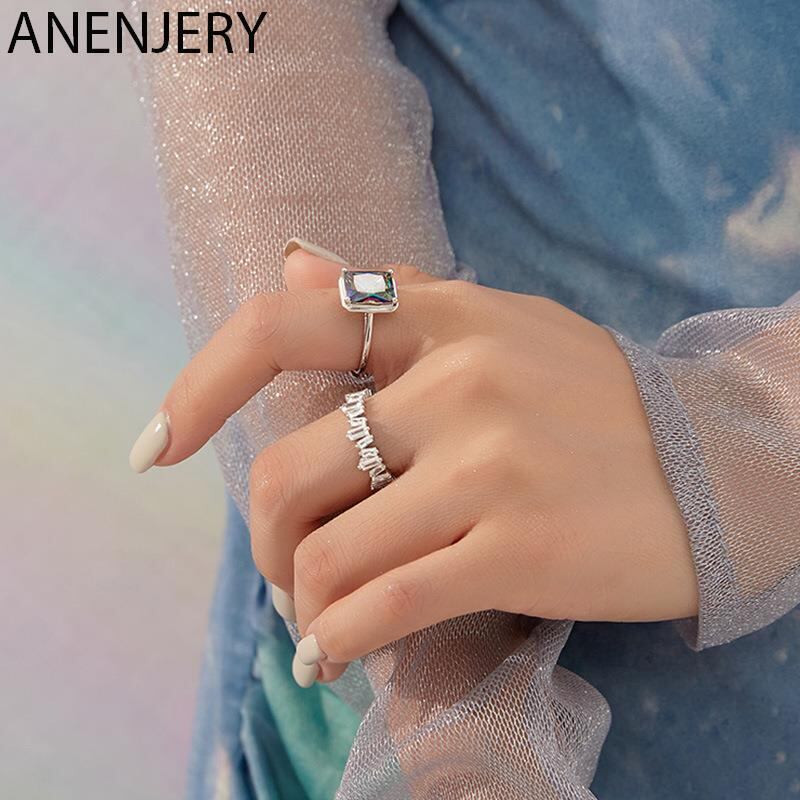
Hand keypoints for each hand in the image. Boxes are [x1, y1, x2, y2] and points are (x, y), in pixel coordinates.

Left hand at [131, 240, 697, 684]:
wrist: (716, 467)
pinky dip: (339, 640)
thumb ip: (392, 298)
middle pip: (287, 472)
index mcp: (444, 315)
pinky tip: (335, 656)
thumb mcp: (498, 325)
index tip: (159, 447)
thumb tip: (295, 260)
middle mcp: (458, 379)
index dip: (202, 384)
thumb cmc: (593, 403)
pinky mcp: (519, 548)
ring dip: (305, 599)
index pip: (284, 324)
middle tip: (285, 568)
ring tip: (324, 614)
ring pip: (329, 551)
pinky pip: (385, 603)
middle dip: (265, 540)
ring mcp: (488, 465)